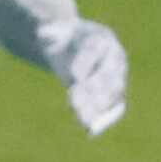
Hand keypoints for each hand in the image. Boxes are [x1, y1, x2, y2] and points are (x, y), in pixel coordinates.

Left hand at [50, 20, 126, 134]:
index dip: (85, 62)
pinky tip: (90, 129)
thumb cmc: (63, 39)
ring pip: (112, 93)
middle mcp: (114, 58)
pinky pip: (114, 108)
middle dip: (92, 88)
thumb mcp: (53, 33)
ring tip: (83, 120)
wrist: (75, 51)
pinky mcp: (116, 94)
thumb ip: (48, 32)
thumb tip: (42, 34)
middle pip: (107, 73)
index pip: (94, 48)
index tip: (73, 77)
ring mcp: (118, 77)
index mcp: (101, 37)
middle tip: (75, 99)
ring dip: (97, 106)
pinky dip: (103, 118)